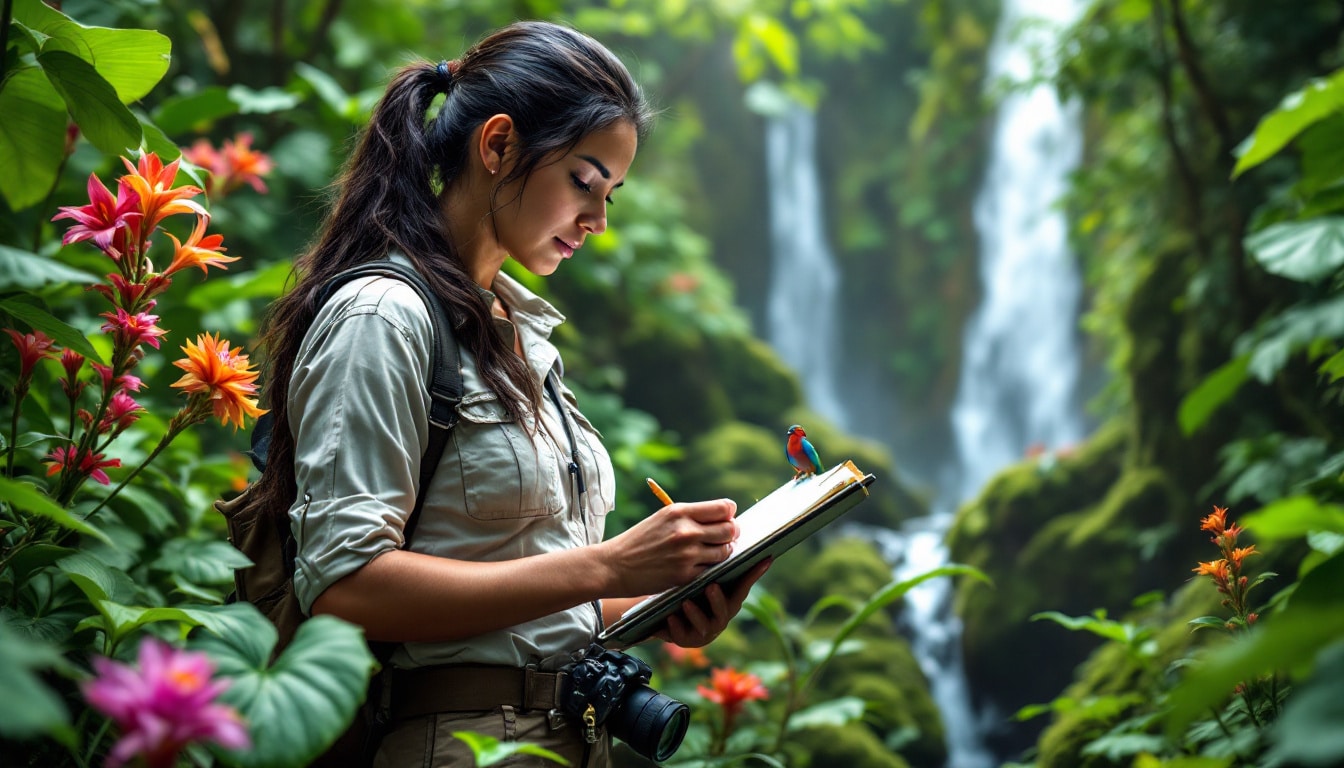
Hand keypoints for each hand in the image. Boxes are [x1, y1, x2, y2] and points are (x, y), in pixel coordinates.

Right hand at [599, 498, 739, 596]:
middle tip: (725, 538)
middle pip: (730, 529)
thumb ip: (690, 517)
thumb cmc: (639, 540)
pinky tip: (701, 566)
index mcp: (679, 512)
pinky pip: (712, 570)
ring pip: (725, 552)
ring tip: (711, 553)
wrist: (614, 565)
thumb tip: (723, 518)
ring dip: (723, 552)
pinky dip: (710, 568)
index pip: (724, 508)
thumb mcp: (662, 519)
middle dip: (731, 533)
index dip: (729, 514)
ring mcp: (686, 554)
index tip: (725, 519)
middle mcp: (686, 531)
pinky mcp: (685, 575)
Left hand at [655, 558, 770, 647]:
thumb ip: (712, 561)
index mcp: (728, 599)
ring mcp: (703, 630)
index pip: (743, 586)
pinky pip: (681, 635)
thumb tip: (727, 524)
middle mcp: (719, 616)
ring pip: (704, 625)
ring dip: (696, 614)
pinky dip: (676, 627)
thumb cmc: (686, 587)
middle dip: (719, 600)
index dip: (755, 574)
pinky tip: (670, 617)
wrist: (662, 612)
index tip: (765, 559)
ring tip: (686, 602)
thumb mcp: (698, 575)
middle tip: (711, 586)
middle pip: (726, 609)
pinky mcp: (684, 639)